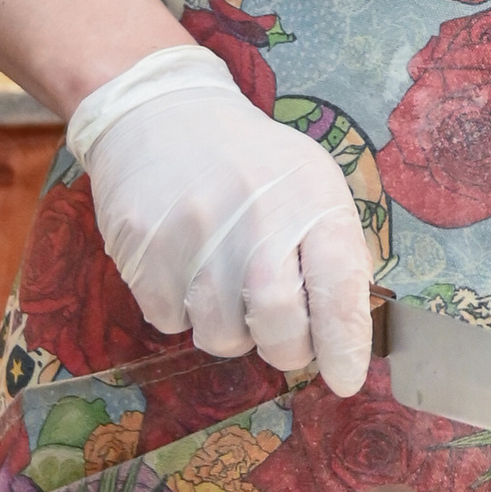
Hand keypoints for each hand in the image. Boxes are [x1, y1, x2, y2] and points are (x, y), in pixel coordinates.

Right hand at [68, 43, 372, 393]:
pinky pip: (170, 322)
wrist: (163, 112)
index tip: (346, 379)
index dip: (346, 344)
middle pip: (279, 324)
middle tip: (282, 339)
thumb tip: (347, 333)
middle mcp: (256, 217)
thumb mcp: (310, 182)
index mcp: (310, 198)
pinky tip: (186, 269)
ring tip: (228, 289)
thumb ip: (332, 250)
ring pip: (221, 335)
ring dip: (231, 332)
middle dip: (286, 349)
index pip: (339, 285)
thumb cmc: (252, 160)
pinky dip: (182, 313)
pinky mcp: (144, 250)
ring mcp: (195, 234)